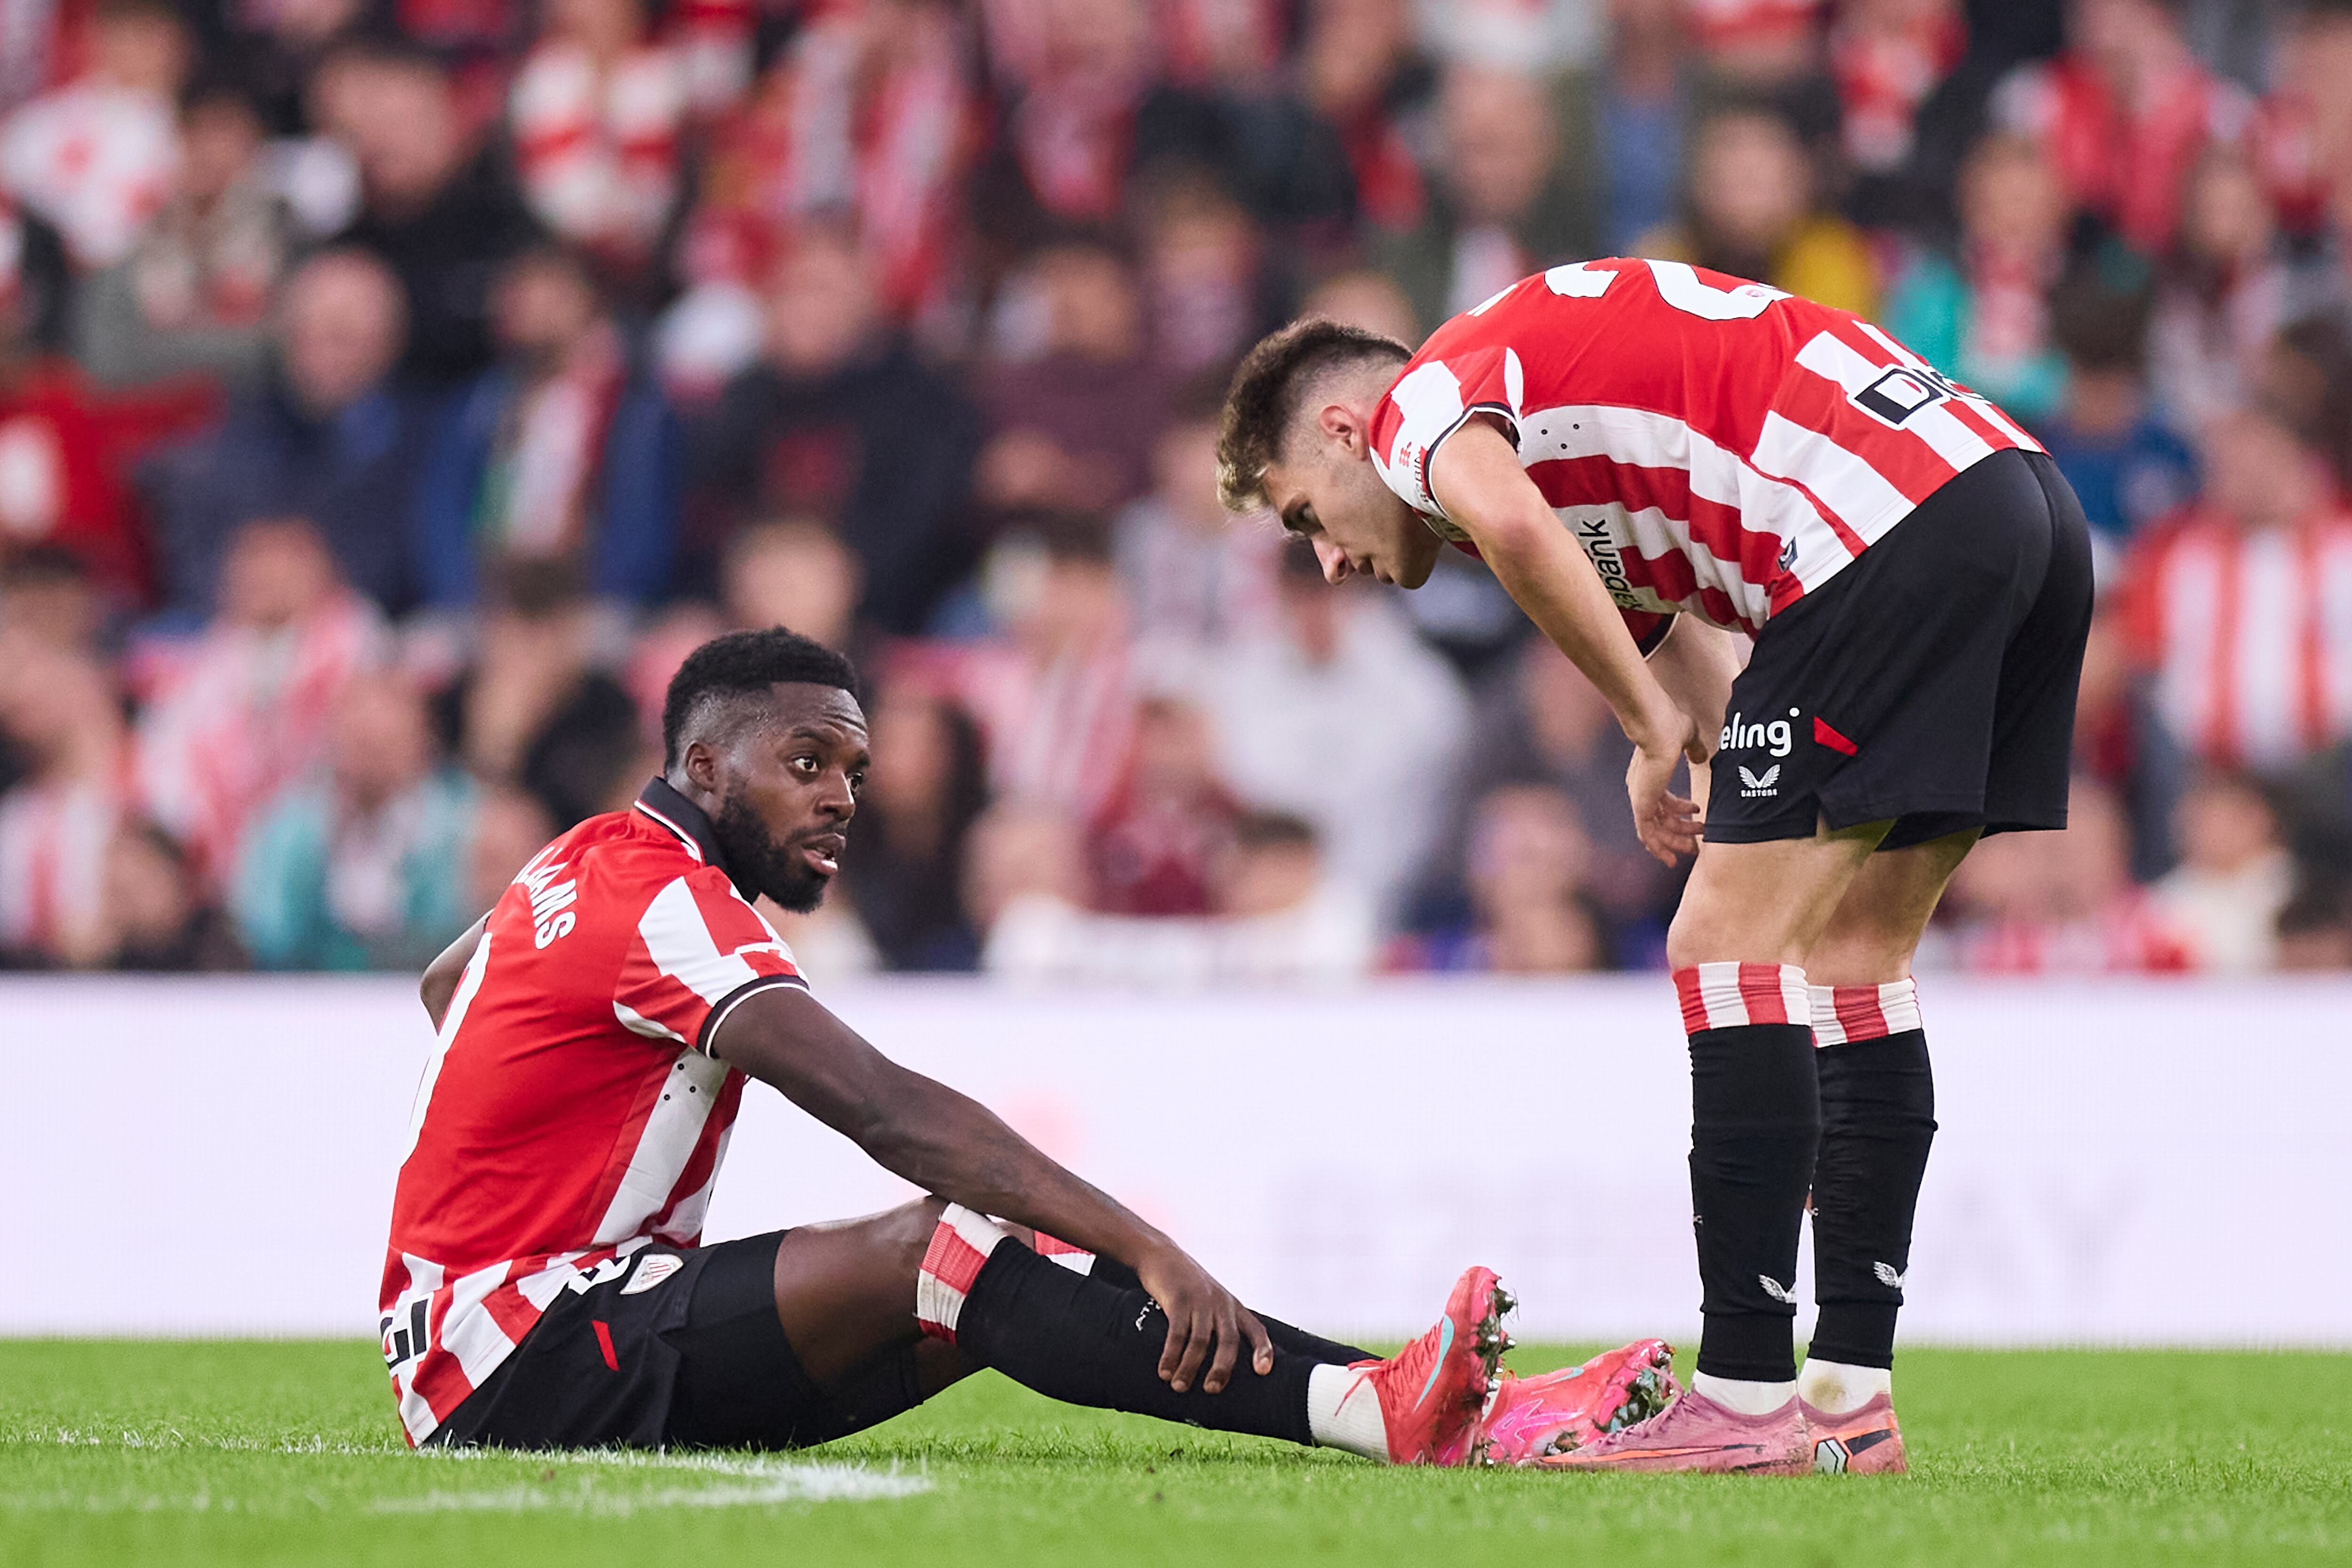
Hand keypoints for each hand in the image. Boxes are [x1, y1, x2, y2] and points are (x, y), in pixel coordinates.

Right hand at [1134, 1243, 1273, 1394]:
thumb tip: (1219, 1365)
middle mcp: (1221, 1303)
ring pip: (1200, 1340)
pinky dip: (1171, 1355)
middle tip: (1212, 1390)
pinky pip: (1177, 1332)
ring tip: (1179, 1386)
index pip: (1256, 1329)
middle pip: (1228, 1340)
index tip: (1263, 1372)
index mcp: (1233, 1306)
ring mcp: (1200, 1300)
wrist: (1161, 1255)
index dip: (1263, 1350)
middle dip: (1221, 1368)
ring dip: (1189, 1367)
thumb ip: (1219, 1324)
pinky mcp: (1178, 1298)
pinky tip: (1164, 1371)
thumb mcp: (1211, 1300)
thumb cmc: (1188, 1285)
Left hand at [1628, 705, 1709, 865]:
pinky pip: (1647, 835)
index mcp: (1650, 776)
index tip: (1699, 813)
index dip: (1681, 811)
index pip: (1663, 801)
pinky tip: (1673, 858)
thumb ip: (1695, 749)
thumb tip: (1701, 756)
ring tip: (1694, 848)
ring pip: (1655, 830)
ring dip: (1675, 841)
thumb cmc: (1670, 726)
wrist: (1658, 727)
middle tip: (1698, 842)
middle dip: (1681, 832)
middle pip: (1660, 819)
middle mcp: (1642, 790)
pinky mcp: (1641, 806)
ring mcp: (1640, 798)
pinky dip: (1659, 847)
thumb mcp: (1688, 739)